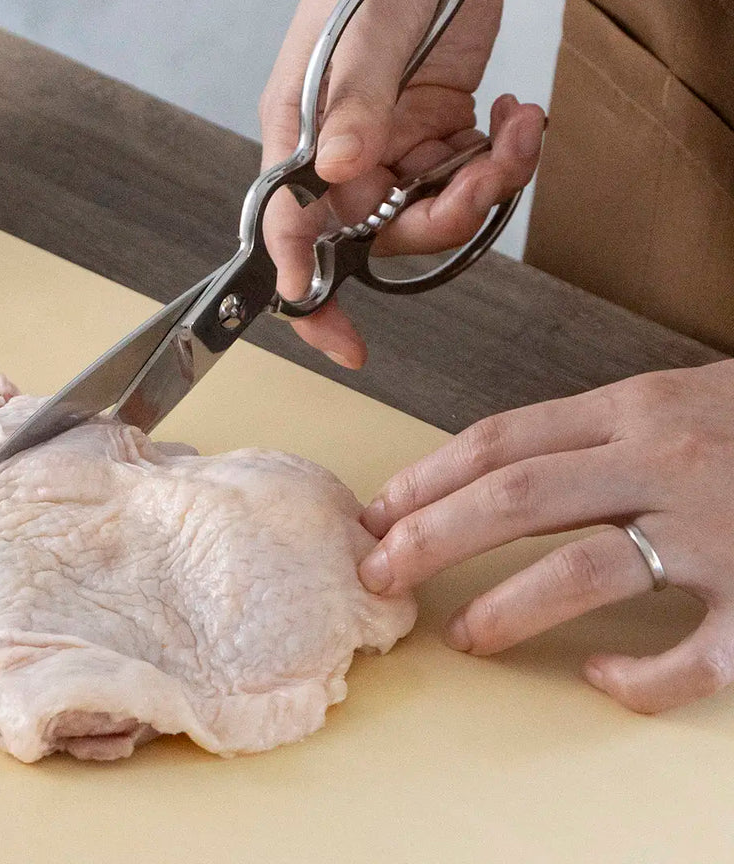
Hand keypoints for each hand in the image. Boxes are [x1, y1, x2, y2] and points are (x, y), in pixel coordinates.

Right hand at [259, 0, 544, 367]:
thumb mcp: (365, 26)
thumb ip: (352, 103)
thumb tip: (335, 175)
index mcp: (296, 130)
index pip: (285, 229)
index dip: (304, 290)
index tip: (341, 341)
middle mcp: (338, 148)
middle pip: (377, 235)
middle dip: (442, 220)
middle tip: (484, 174)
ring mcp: (390, 139)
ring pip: (433, 211)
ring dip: (485, 186)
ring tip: (515, 128)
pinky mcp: (437, 123)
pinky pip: (469, 175)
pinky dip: (505, 158)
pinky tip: (517, 112)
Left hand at [358, 360, 733, 713]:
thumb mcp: (680, 398)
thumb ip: (598, 429)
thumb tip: (496, 467)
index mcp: (637, 408)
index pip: (502, 440)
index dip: (427, 478)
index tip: (377, 512)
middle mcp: (666, 463)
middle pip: (518, 496)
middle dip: (433, 536)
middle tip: (379, 573)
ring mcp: (718, 532)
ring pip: (588, 571)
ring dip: (510, 608)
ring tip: (464, 635)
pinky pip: (697, 656)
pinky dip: (642, 677)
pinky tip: (603, 679)